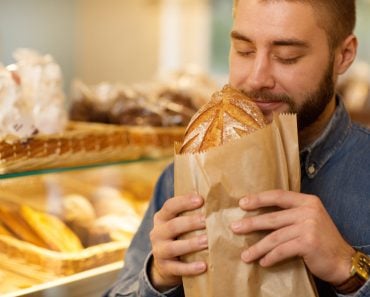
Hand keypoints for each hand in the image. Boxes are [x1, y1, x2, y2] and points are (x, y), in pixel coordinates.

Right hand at [149, 194, 207, 291]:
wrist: (166, 263)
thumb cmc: (180, 236)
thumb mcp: (179, 222)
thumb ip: (191, 213)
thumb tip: (217, 199)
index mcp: (161, 217)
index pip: (169, 206)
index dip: (184, 202)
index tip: (200, 200)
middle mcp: (157, 233)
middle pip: (172, 226)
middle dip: (190, 223)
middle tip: (207, 221)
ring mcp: (159, 250)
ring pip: (173, 247)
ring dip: (192, 244)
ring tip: (207, 241)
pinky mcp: (165, 267)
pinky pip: (177, 268)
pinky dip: (190, 268)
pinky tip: (203, 266)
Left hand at [230, 190, 354, 284]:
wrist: (342, 260)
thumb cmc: (321, 239)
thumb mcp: (308, 218)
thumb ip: (290, 213)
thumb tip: (259, 214)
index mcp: (307, 201)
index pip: (278, 195)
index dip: (259, 198)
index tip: (242, 203)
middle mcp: (308, 211)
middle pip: (272, 217)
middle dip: (251, 223)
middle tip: (234, 227)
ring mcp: (309, 226)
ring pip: (275, 236)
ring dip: (258, 247)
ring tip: (245, 255)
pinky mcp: (308, 243)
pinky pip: (282, 250)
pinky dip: (271, 257)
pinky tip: (263, 262)